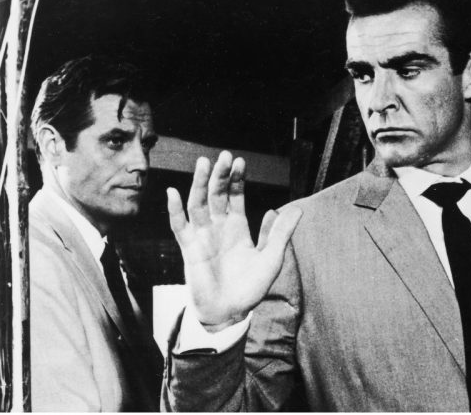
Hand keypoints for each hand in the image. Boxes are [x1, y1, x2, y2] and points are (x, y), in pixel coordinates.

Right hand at [167, 151, 301, 331]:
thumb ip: (281, 233)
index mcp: (238, 227)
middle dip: (220, 175)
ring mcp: (202, 236)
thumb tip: (297, 208)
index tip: (240, 162)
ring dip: (200, 184)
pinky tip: (173, 193)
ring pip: (198, 204)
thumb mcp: (272, 258)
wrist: (230, 314)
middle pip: (216, 194)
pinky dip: (175, 210)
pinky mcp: (189, 249)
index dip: (236, 179)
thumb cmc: (251, 288)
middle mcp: (219, 227)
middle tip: (223, 156)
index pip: (235, 196)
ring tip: (203, 164)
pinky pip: (179, 226)